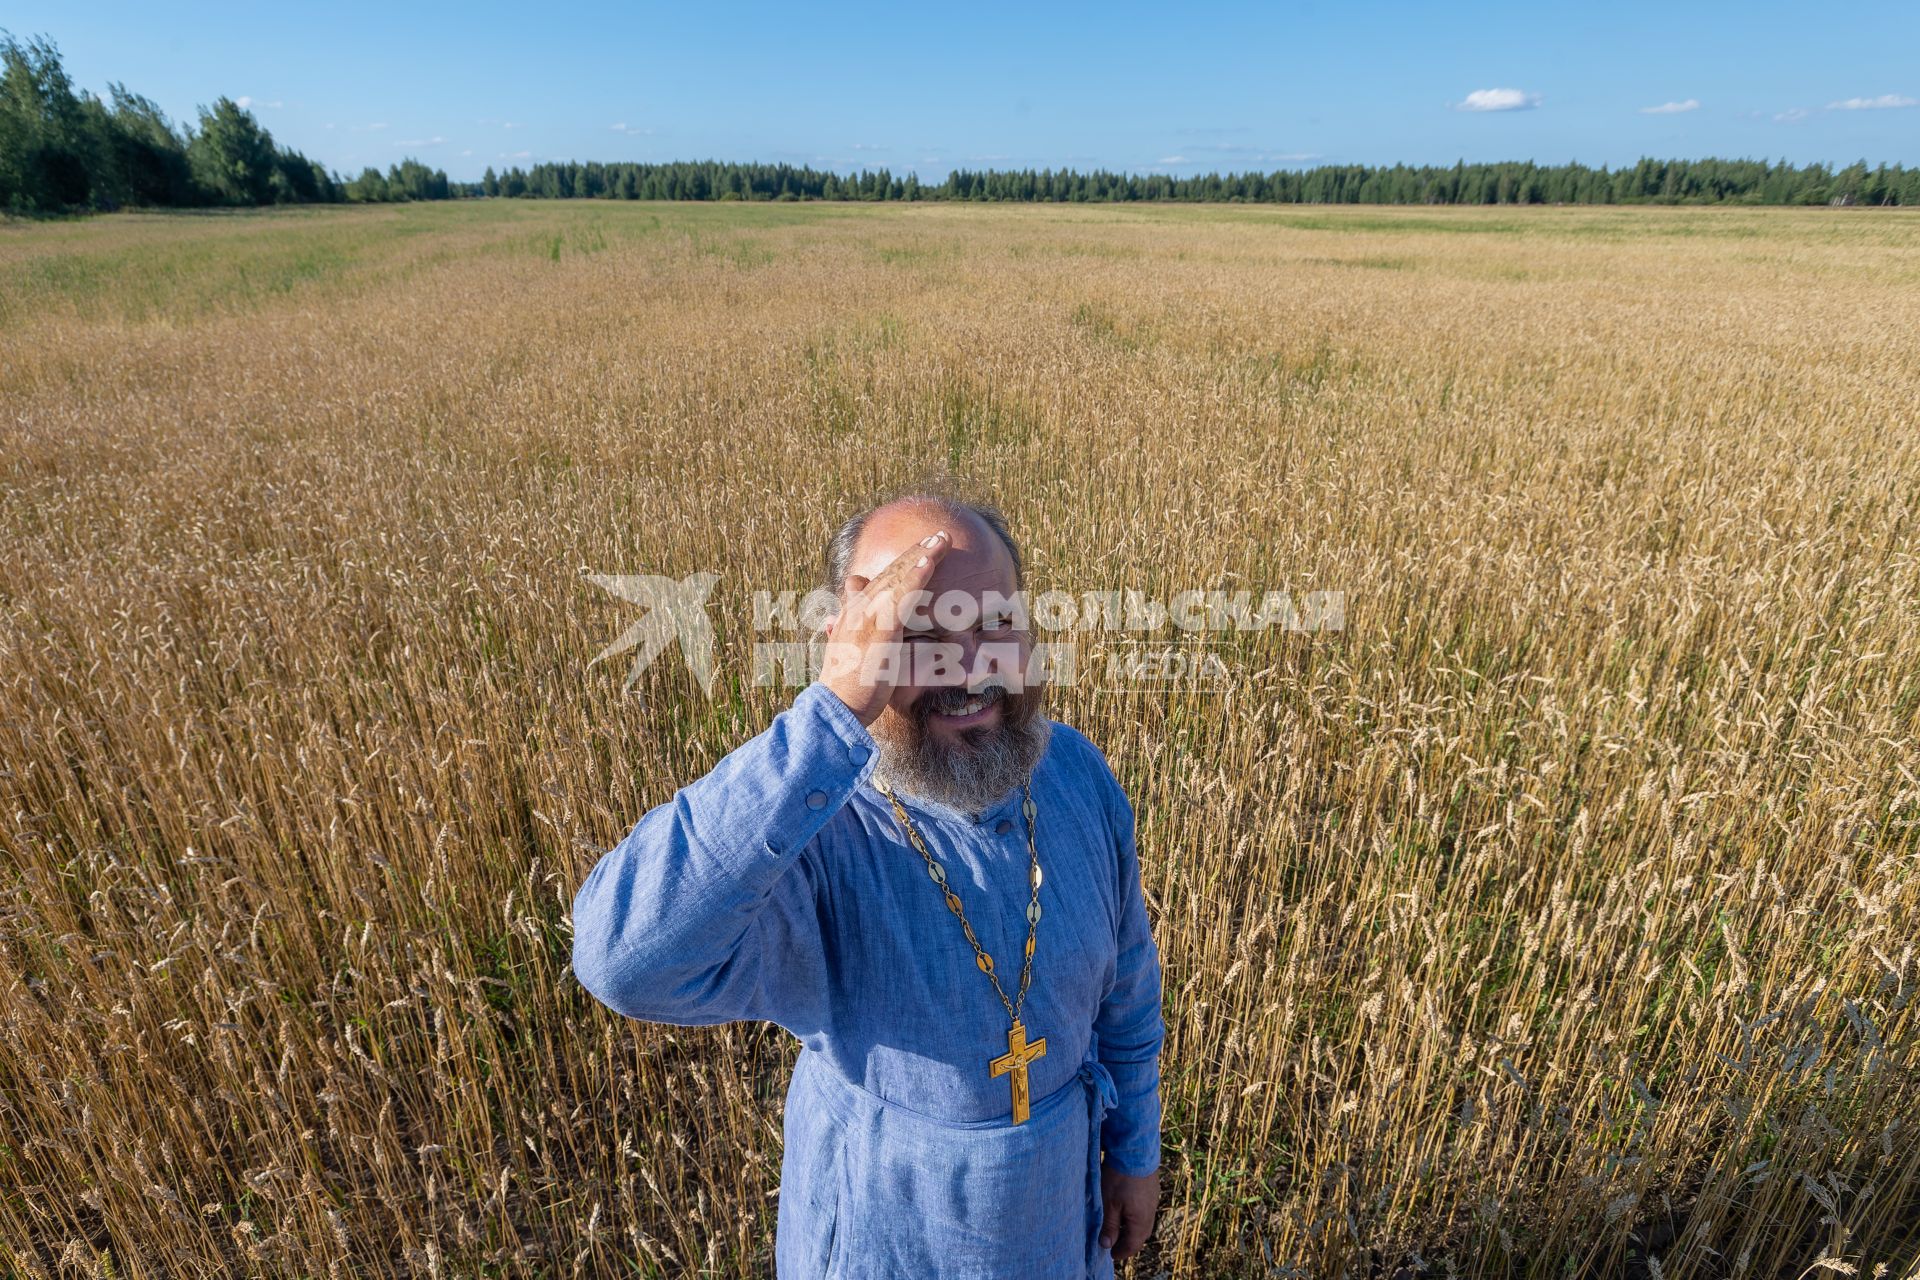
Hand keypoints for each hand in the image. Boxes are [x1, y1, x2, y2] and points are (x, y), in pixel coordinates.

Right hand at [818, 529, 949, 725]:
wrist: (836, 708)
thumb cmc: (847, 687)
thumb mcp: (847, 654)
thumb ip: (850, 634)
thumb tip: (835, 621)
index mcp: (852, 613)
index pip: (879, 580)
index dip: (901, 564)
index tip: (921, 550)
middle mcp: (857, 608)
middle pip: (890, 573)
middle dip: (916, 552)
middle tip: (939, 536)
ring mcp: (867, 616)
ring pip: (897, 578)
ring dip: (919, 556)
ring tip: (939, 540)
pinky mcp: (879, 628)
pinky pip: (901, 596)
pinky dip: (915, 577)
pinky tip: (928, 562)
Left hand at [1098, 1165, 1157, 1262]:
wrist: (1136, 1150)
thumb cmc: (1120, 1178)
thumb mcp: (1109, 1203)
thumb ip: (1110, 1226)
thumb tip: (1106, 1245)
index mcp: (1140, 1220)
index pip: (1132, 1244)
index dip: (1121, 1252)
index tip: (1111, 1255)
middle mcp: (1150, 1213)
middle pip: (1140, 1236)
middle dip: (1128, 1243)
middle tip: (1114, 1245)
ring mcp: (1153, 1201)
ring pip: (1143, 1223)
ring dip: (1132, 1229)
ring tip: (1119, 1229)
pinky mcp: (1152, 1191)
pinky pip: (1146, 1211)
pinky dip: (1135, 1217)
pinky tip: (1126, 1211)